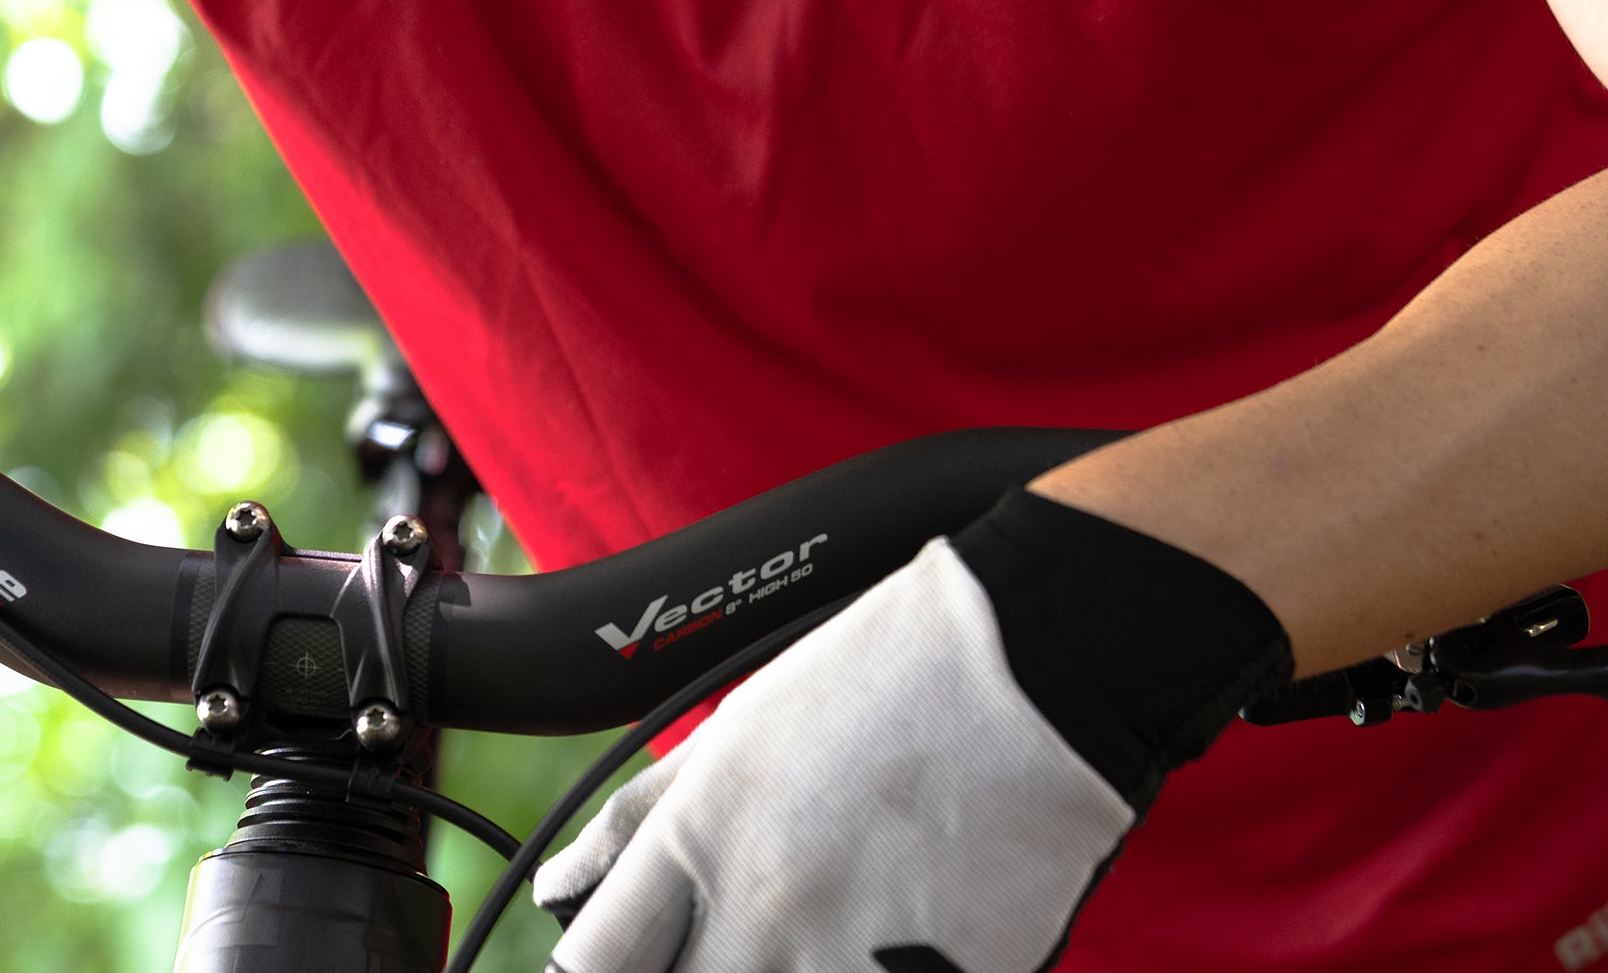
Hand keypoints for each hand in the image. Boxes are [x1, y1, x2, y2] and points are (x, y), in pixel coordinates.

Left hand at [535, 491, 1290, 971]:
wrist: (1044, 665)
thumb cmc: (886, 679)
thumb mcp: (734, 731)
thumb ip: (636, 821)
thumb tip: (563, 889)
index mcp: (699, 839)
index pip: (597, 963)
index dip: (599, 972)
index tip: (628, 963)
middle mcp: (764, 910)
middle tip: (737, 940)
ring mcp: (858, 959)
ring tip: (837, 919)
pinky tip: (900, 931)